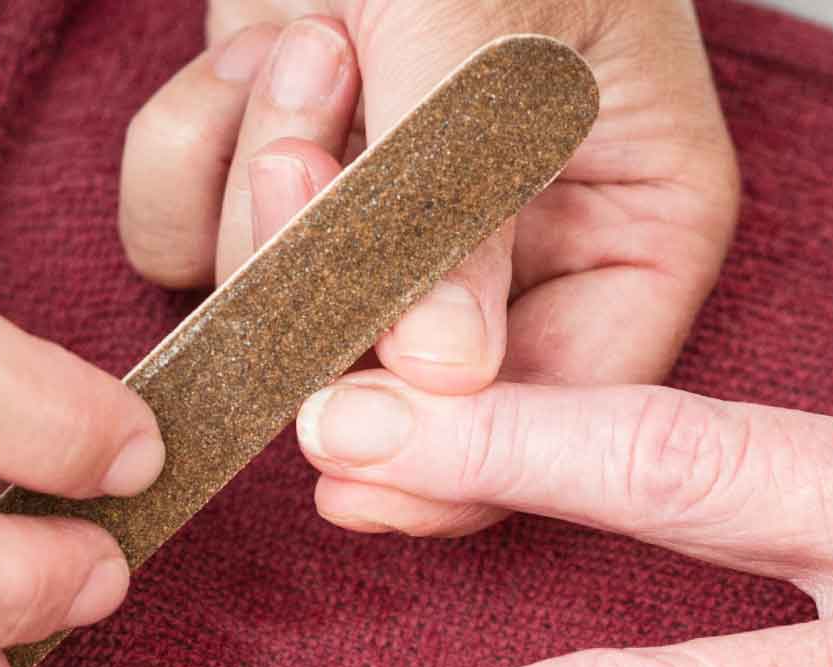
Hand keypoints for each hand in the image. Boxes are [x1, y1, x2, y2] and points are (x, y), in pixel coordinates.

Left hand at [118, 0, 739, 536]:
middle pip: (409, 384)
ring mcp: (396, 218)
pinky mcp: (291, 183)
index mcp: (640, 218)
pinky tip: (258, 53)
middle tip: (315, 145)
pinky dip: (192, 153)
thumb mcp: (485, 30)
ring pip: (284, 318)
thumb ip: (462, 203)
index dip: (464, 457)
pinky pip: (194, 246)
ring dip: (260, 182)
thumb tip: (450, 375)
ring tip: (311, 47)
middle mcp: (525, 240)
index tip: (345, 453)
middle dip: (330, 267)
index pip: (578, 408)